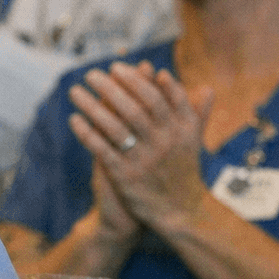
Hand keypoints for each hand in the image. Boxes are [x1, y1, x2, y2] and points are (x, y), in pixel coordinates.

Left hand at [68, 60, 214, 233]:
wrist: (181, 212)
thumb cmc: (183, 170)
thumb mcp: (195, 141)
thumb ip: (196, 112)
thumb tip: (205, 85)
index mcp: (183, 130)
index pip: (159, 96)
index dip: (136, 79)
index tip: (117, 66)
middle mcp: (165, 142)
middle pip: (135, 106)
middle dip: (110, 86)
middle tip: (91, 73)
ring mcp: (145, 159)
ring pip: (115, 125)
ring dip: (91, 105)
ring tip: (74, 91)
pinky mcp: (126, 176)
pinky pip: (102, 149)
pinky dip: (87, 132)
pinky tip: (74, 119)